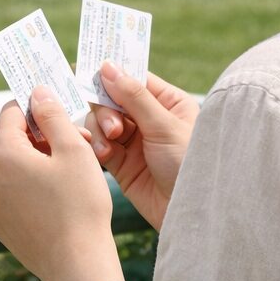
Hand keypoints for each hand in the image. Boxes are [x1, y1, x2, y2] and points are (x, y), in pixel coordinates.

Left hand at [0, 90, 125, 280]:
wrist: (76, 266)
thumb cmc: (79, 205)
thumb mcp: (73, 150)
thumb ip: (52, 115)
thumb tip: (37, 91)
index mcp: (0, 152)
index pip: (12, 112)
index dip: (38, 108)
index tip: (61, 114)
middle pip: (11, 139)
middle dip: (42, 137)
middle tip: (78, 146)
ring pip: (12, 166)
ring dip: (37, 162)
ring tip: (71, 174)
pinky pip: (12, 191)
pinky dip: (30, 186)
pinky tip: (58, 199)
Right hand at [85, 65, 199, 228]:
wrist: (192, 214)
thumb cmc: (189, 165)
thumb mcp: (164, 126)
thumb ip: (134, 96)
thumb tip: (107, 66)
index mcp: (168, 102)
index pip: (134, 79)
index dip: (112, 76)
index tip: (88, 72)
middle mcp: (150, 119)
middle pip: (113, 100)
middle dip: (106, 109)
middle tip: (114, 128)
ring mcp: (135, 141)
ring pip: (102, 122)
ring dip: (101, 128)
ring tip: (110, 143)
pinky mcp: (122, 163)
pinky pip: (100, 144)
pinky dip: (97, 145)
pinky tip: (103, 153)